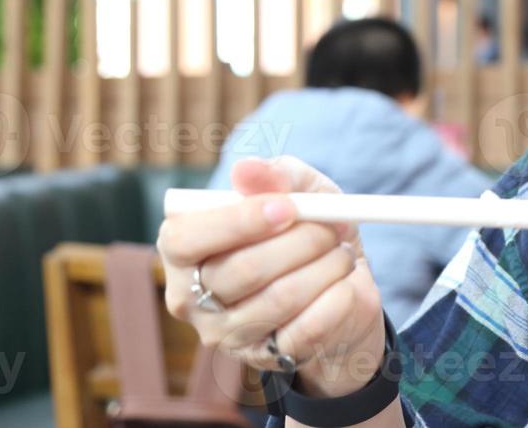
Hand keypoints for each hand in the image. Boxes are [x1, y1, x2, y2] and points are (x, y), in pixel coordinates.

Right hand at [158, 155, 388, 396]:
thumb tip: (246, 169)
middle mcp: (190, 297)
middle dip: (299, 242)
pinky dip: (336, 298)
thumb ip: (276, 175)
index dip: (238, 221)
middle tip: (332, 226)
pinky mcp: (263, 358)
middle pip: (240, 270)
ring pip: (277, 300)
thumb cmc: (305, 230)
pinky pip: (306, 329)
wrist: (342, 285)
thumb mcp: (301, 190)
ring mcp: (223, 334)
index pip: (186, 239)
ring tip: (340, 252)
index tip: (288, 207)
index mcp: (183, 248)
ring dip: (324, 268)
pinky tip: (344, 283)